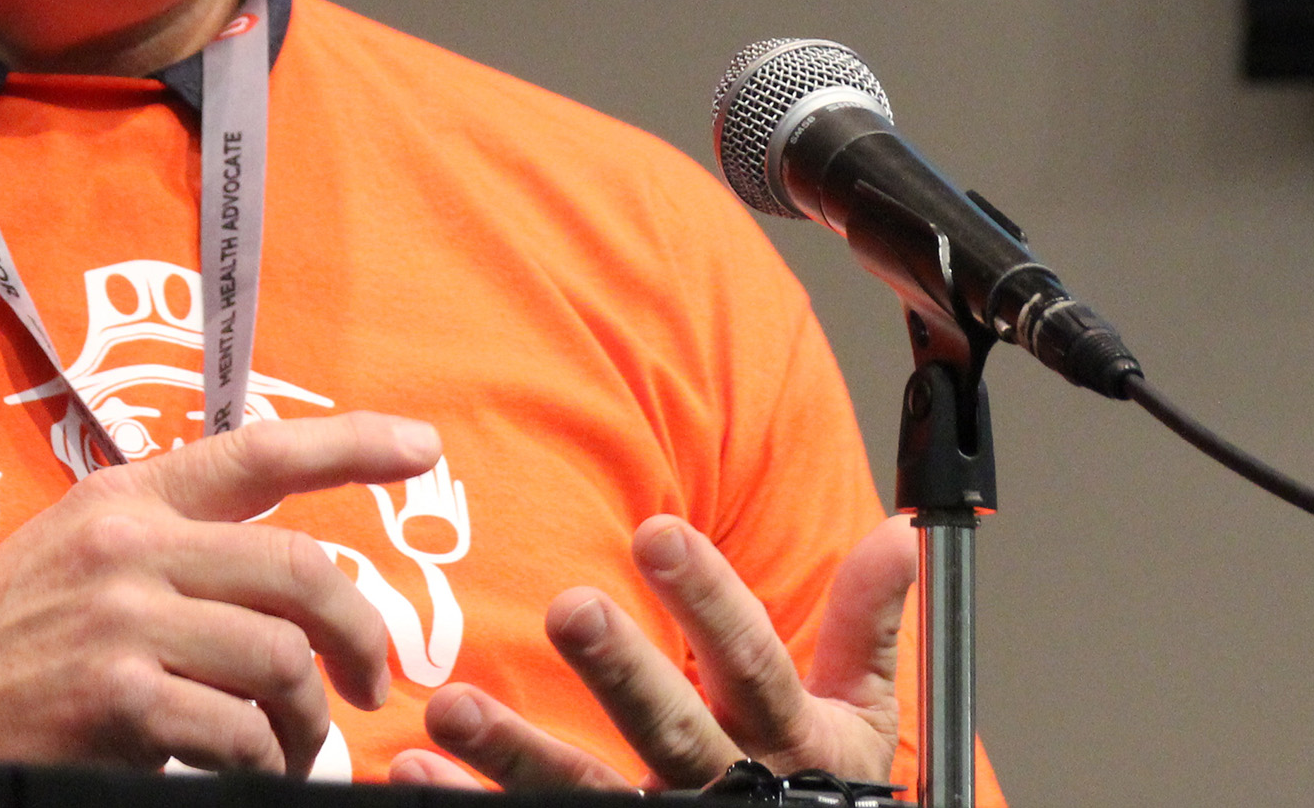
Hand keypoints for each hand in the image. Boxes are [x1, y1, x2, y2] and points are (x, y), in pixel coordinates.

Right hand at [0, 412, 441, 775]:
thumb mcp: (72, 560)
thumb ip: (163, 547)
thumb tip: (282, 577)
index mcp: (124, 499)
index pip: (258, 451)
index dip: (353, 445)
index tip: (425, 450)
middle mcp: (129, 543)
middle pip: (301, 570)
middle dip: (360, 632)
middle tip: (374, 681)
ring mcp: (124, 621)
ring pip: (281, 659)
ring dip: (309, 721)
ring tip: (299, 749)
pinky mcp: (120, 700)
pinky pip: (242, 734)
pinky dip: (261, 765)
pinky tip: (243, 773)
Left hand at [389, 512, 913, 791]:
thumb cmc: (821, 790)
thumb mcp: (857, 718)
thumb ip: (866, 626)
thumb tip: (896, 534)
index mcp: (784, 740)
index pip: (752, 662)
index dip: (709, 600)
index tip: (656, 532)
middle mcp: (724, 786)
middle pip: (671, 730)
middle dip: (622, 673)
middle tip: (568, 608)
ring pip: (589, 794)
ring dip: (514, 752)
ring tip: (449, 707)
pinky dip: (476, 799)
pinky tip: (418, 765)